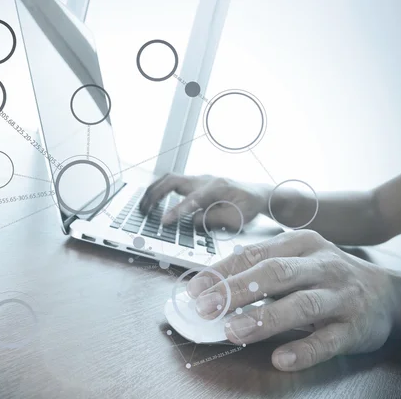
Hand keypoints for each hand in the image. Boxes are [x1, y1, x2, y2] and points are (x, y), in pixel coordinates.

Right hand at [139, 173, 268, 229]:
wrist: (257, 194)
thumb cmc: (249, 207)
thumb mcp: (238, 219)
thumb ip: (215, 219)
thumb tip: (193, 220)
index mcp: (217, 188)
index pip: (192, 200)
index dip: (176, 211)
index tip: (163, 221)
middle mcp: (205, 179)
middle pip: (173, 180)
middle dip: (156, 194)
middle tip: (144, 210)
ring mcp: (199, 178)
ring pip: (170, 178)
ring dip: (154, 190)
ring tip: (143, 205)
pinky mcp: (195, 181)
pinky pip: (173, 182)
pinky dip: (160, 189)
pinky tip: (152, 200)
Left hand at [187, 230, 395, 371]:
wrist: (388, 294)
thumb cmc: (328, 276)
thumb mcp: (298, 260)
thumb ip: (261, 268)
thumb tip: (212, 286)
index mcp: (302, 243)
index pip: (255, 254)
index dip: (223, 271)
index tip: (195, 288)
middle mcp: (322, 264)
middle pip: (275, 273)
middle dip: (236, 290)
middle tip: (206, 308)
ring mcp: (340, 295)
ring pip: (300, 305)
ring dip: (263, 319)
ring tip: (233, 331)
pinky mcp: (355, 327)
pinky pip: (327, 340)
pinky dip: (303, 350)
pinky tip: (281, 359)